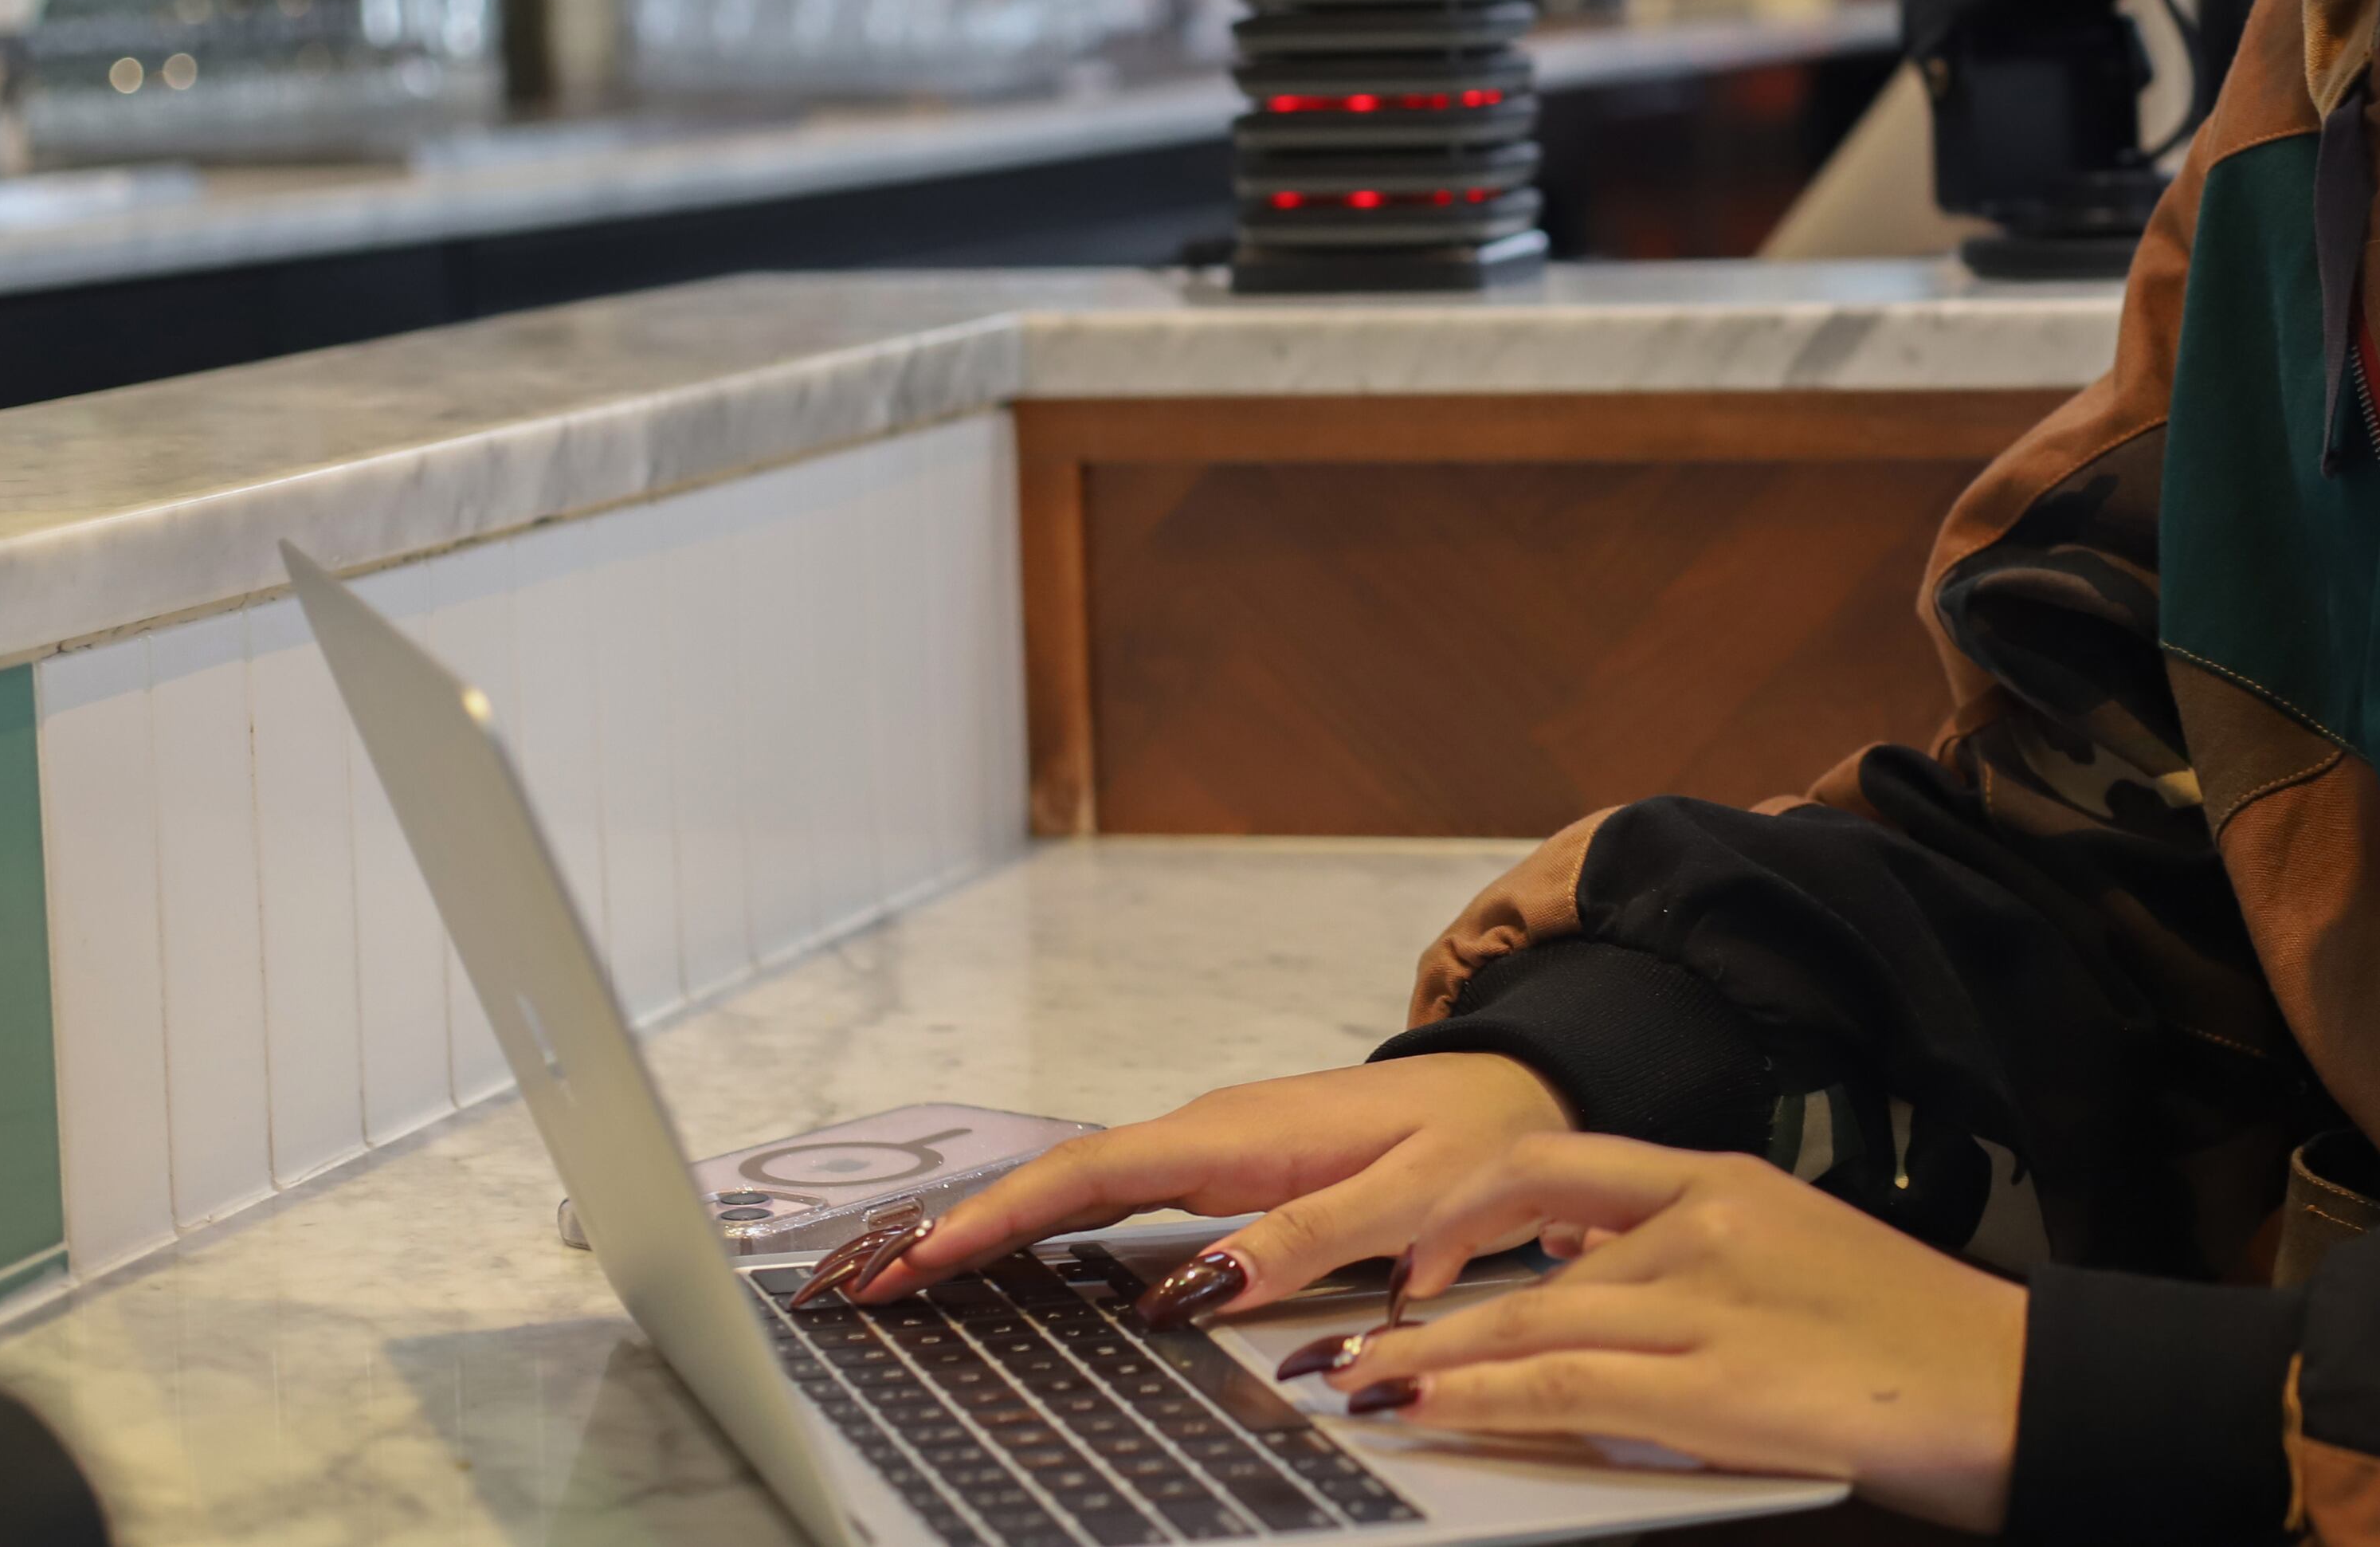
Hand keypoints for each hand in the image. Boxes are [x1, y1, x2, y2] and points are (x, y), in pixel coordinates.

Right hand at [850, 1053, 1571, 1310]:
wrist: (1520, 1088)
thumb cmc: (1472, 1142)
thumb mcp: (1413, 1197)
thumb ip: (1308, 1240)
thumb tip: (1189, 1293)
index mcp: (1239, 1134)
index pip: (1090, 1178)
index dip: (996, 1220)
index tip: (916, 1263)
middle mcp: (1209, 1131)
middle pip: (1055, 1180)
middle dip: (954, 1228)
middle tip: (858, 1285)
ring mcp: (1210, 1144)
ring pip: (1076, 1187)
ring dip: (986, 1226)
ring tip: (897, 1277)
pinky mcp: (1223, 1163)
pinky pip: (1113, 1195)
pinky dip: (1042, 1220)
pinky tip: (999, 1255)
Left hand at [1323, 1135, 2025, 1533]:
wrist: (2010, 1385)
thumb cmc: (1906, 1333)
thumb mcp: (1787, 1251)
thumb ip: (1681, 1248)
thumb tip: (1572, 1266)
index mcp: (1723, 1179)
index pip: (1560, 1163)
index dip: (1464, 1202)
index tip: (1408, 1251)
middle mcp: (1705, 1223)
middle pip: (1521, 1244)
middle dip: (1415, 1288)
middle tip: (1340, 1333)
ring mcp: (1709, 1302)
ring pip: (1527, 1320)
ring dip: (1425, 1357)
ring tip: (1354, 1385)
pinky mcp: (1717, 1387)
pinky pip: (1565, 1388)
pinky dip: (1478, 1398)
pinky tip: (1425, 1412)